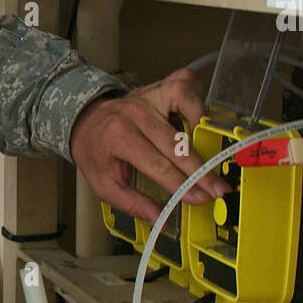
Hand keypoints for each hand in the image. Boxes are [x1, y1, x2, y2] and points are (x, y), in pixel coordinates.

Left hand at [70, 67, 229, 223]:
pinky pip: (185, 83)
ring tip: (212, 151)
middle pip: (176, 143)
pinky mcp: (159, 86)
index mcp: (119, 137)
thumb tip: (161, 220)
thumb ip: (132, 203)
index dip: (181, 183)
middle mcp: (135, 113)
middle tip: (218, 189)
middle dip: (200, 169)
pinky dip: (198, 98)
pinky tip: (201, 121)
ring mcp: (148, 95)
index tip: (200, 198)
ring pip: (185, 103)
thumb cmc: (96, 153)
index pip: (157, 164)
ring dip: (202, 126)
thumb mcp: (103, 184)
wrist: (84, 121)